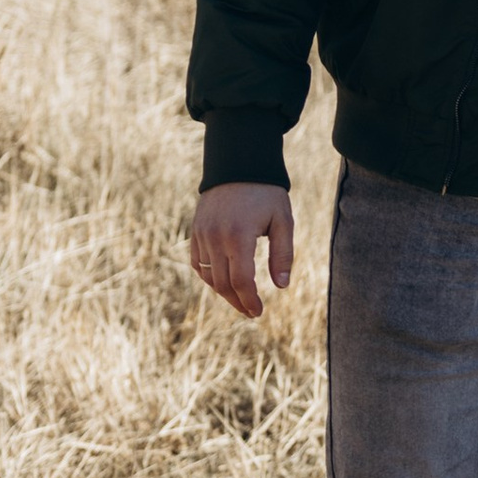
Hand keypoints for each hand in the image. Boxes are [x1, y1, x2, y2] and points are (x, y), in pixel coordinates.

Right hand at [191, 183, 293, 318]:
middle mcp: (215, 237)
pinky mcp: (195, 231)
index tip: (258, 312)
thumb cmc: (266, 193)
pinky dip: (208, 277)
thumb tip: (281, 286)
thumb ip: (283, 254)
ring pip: (208, 276)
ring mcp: (202, 235)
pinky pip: (197, 263)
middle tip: (251, 312)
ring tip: (240, 300)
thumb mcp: (282, 220)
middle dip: (237, 302)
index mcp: (239, 235)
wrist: (238, 165)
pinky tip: (223, 283)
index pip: (241, 280)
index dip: (249, 300)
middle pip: (222, 283)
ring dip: (223, 293)